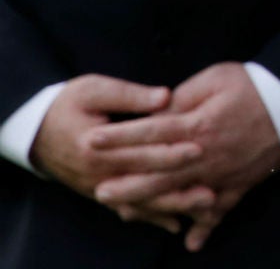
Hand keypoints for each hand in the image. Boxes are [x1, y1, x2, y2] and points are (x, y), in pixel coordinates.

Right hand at [28, 75, 207, 235]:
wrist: (36, 131)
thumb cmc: (69, 104)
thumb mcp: (94, 89)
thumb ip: (130, 95)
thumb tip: (165, 97)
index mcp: (97, 145)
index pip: (140, 151)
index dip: (170, 151)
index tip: (199, 149)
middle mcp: (98, 172)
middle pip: (144, 182)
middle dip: (178, 186)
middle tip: (211, 189)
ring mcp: (98, 186)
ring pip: (139, 202)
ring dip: (171, 206)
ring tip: (203, 206)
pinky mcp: (100, 193)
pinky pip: (128, 208)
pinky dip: (151, 216)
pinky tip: (176, 222)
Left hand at [88, 63, 279, 251]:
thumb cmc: (254, 85)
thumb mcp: (217, 78)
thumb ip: (184, 95)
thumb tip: (158, 110)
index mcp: (198, 124)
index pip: (150, 132)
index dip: (119, 137)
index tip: (92, 140)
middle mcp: (205, 154)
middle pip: (157, 172)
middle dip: (125, 181)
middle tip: (97, 189)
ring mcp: (221, 174)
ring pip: (180, 195)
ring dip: (152, 206)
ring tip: (125, 213)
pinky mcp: (240, 184)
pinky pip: (220, 211)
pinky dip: (206, 228)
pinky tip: (191, 242)